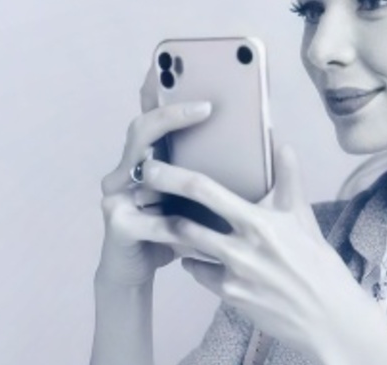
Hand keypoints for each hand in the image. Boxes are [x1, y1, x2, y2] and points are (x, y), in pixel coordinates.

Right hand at [94, 62, 215, 286]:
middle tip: (206, 107)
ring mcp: (117, 195)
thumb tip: (269, 145)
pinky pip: (146, 219)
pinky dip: (170, 224)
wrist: (138, 272)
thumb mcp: (202, 199)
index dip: (162, 90)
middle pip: (142, 130)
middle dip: (171, 115)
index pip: (153, 115)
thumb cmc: (174, 230)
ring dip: (173, 169)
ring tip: (202, 168)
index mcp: (151, 157)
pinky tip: (190, 228)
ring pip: (141, 170)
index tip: (185, 71)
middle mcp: (127, 168)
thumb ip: (220, 173)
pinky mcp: (117, 226)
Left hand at [139, 144, 366, 353]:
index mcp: (259, 222)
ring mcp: (233, 275)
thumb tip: (283, 146)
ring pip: (188, 248)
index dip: (172, 177)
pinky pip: (200, 273)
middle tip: (142, 193)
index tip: (151, 166)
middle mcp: (242, 248)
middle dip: (158, 208)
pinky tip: (199, 256)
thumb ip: (289, 179)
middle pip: (184, 223)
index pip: (206, 191)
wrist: (327, 315)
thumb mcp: (303, 217)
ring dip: (175, 234)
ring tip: (166, 221)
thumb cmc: (316, 262)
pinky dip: (196, 262)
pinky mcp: (230, 296)